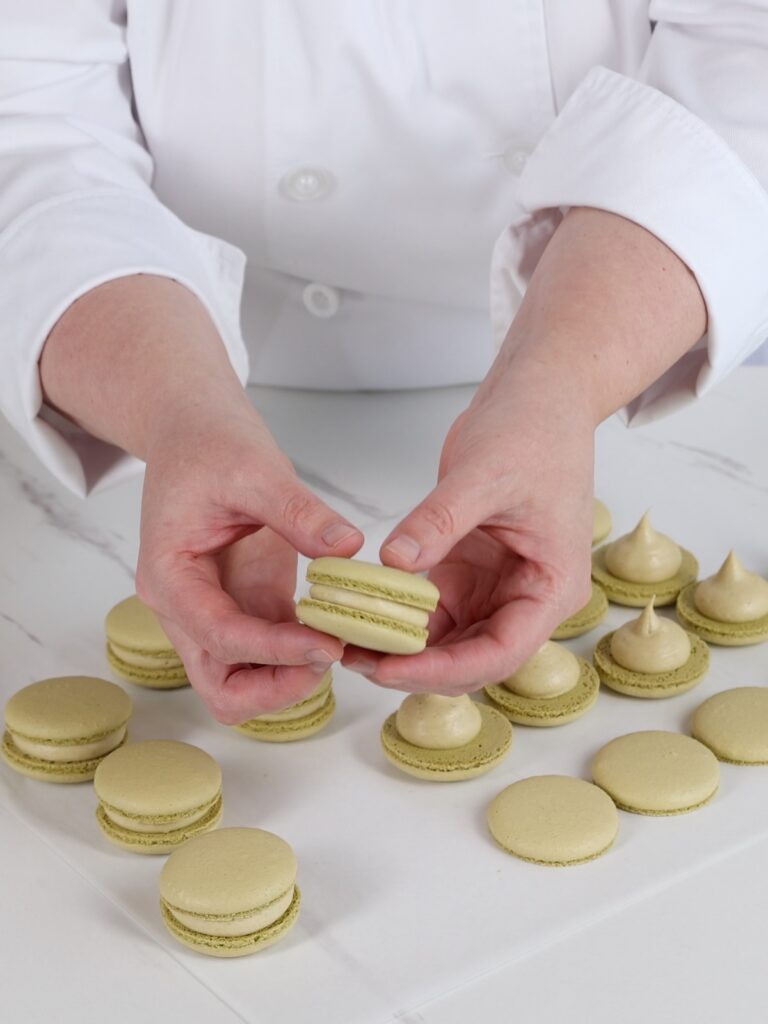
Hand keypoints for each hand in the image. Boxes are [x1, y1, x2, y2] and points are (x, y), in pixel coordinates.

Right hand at [136, 405, 362, 722]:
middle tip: (330, 652)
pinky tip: (336, 630)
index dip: (275, 650)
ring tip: (338, 642)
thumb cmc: (208, 446)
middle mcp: (184, 608)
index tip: (328, 644)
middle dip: (276, 685)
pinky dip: (300, 656)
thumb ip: (298, 510)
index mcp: (169, 576)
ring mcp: (215, 612)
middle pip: (222, 688)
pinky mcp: (246, 606)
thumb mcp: (255, 469)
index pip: (219, 635)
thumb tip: (345, 547)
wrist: (195, 432)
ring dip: (289, 678)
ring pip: (244, 684)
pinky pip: (269, 656)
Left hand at [342, 385, 593, 692]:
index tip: (391, 669)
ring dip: (403, 648)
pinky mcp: (468, 572)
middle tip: (356, 659)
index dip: (444, 669)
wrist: (538, 398)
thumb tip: (394, 561)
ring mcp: (496, 588)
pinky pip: (432, 611)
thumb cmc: (534, 432)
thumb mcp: (483, 475)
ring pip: (449, 641)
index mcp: (552, 586)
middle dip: (416, 667)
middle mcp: (527, 598)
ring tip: (349, 643)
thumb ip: (440, 521)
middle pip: (473, 657)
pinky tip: (362, 615)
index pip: (501, 651)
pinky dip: (399, 618)